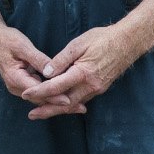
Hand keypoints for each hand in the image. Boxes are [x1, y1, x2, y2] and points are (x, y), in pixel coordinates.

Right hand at [0, 25, 74, 111]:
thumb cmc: (7, 40)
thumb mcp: (23, 46)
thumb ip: (38, 59)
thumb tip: (53, 70)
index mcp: (15, 78)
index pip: (38, 91)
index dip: (54, 97)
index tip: (70, 100)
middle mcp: (16, 87)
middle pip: (41, 100)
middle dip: (60, 104)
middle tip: (81, 107)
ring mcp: (18, 87)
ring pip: (40, 99)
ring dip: (57, 102)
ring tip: (77, 105)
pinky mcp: (23, 84)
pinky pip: (39, 93)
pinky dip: (52, 96)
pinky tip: (66, 95)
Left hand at [21, 25, 142, 119]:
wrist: (128, 43)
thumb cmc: (102, 39)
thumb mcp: (78, 44)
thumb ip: (61, 60)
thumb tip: (46, 73)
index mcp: (83, 73)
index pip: (57, 87)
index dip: (39, 91)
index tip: (25, 94)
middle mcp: (91, 85)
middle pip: (65, 102)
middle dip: (47, 110)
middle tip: (31, 115)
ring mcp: (97, 88)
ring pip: (74, 103)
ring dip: (58, 109)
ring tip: (41, 112)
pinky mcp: (100, 88)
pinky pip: (82, 99)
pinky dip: (69, 103)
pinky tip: (60, 104)